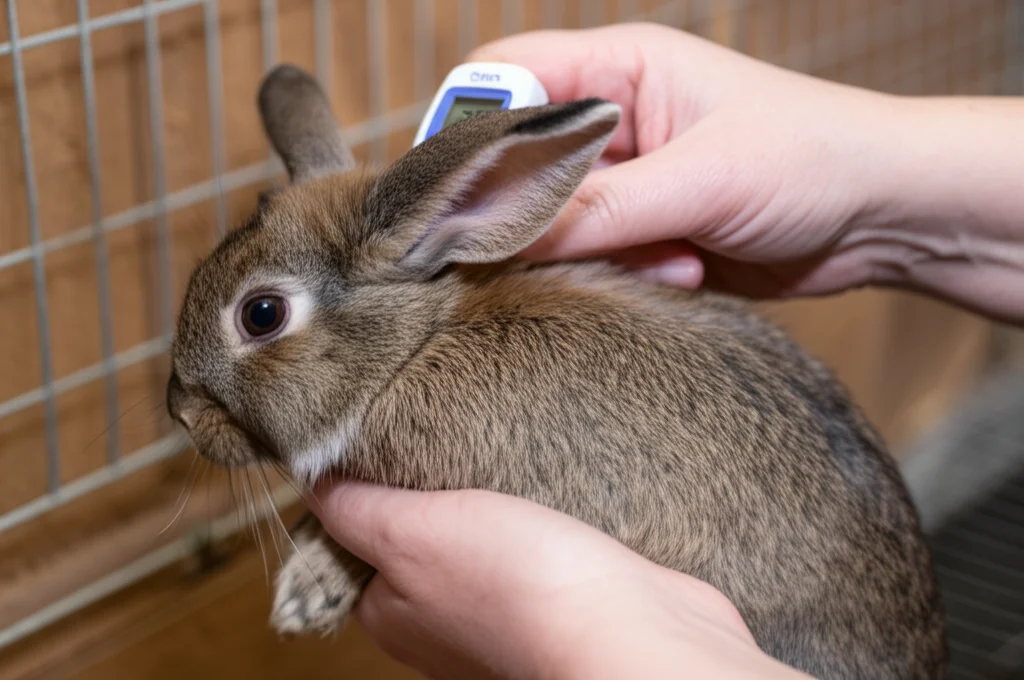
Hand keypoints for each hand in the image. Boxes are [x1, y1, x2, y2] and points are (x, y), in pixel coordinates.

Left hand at [310, 483, 810, 679]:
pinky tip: (537, 490)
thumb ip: (354, 508)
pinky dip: (529, 516)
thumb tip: (312, 478)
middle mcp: (442, 621)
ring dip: (481, 500)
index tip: (374, 446)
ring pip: (474, 541)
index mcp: (393, 613)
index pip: (352, 546)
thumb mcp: (409, 532)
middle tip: (437, 439)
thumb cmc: (515, 587)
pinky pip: (529, 547)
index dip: (357, 492)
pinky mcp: (556, 594)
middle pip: (414, 541)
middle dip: (425, 489)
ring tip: (489, 456)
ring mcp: (502, 612)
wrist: (626, 626)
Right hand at [469, 23, 1023, 322]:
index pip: (504, 78)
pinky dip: (627, 275)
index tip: (453, 196)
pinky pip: (592, 261)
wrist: (883, 217)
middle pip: (515, 161)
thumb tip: (496, 233)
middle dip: (534, 213)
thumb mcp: (702, 179)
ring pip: (550, 224)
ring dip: (594, 255)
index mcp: (619, 70)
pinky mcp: (640, 233)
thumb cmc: (813, 158)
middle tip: (563, 249)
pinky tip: (685, 271)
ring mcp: (623, 181)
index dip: (465, 132)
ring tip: (669, 256)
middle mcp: (610, 121)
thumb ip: (597, 208)